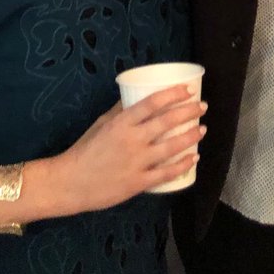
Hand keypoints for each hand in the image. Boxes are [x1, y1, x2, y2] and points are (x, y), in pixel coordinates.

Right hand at [50, 85, 207, 211]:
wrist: (70, 183)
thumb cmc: (85, 150)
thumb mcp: (101, 123)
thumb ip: (121, 111)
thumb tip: (137, 96)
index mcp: (122, 123)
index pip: (152, 103)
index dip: (173, 94)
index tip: (188, 89)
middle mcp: (132, 140)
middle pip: (167, 122)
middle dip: (189, 112)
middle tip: (202, 107)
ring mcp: (137, 162)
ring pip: (172, 147)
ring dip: (191, 136)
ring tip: (202, 129)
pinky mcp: (138, 182)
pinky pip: (166, 173)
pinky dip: (183, 165)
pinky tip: (194, 158)